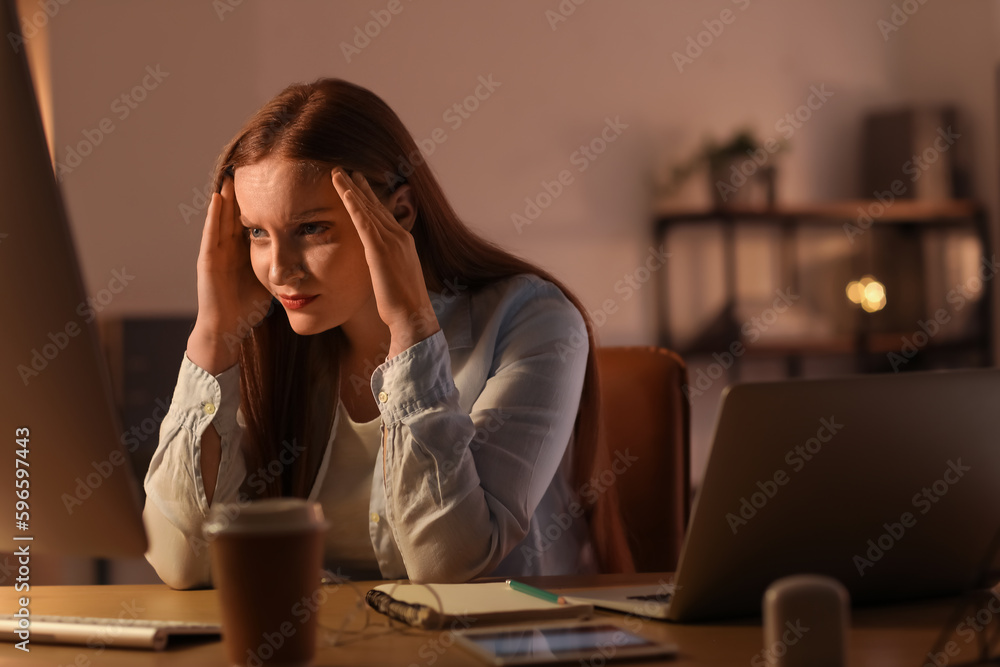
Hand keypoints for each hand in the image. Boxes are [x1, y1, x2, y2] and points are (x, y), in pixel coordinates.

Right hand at [188, 177, 273, 373]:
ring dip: (225, 196)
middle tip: (249, 166)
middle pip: (236, 213)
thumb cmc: (248, 307)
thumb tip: (308, 256)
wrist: (227, 328)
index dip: (261, 200)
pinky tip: (219, 199)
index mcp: (243, 250)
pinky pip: (211, 234)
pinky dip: (214, 216)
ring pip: (222, 218)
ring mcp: (216, 252)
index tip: (272, 180)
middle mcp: (228, 247)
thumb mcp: (270, 278)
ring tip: (232, 173)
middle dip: (242, 192)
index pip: (252, 219)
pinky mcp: (207, 261)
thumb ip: (282, 264)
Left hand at [331, 167, 439, 357]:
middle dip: (358, 186)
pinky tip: (345, 193)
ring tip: (337, 174)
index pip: (382, 214)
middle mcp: (399, 236)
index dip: (368, 197)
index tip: (357, 183)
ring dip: (351, 190)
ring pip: (367, 209)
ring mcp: (392, 241)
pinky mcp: (380, 250)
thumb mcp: (394, 275)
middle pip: (374, 206)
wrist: (412, 314)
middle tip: (344, 170)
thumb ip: (385, 262)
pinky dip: (355, 206)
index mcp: (403, 241)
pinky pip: (365, 223)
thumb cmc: (402, 302)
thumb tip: (375, 262)